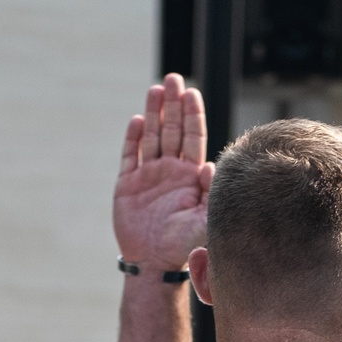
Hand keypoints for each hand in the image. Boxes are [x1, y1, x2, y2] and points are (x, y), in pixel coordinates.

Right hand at [113, 72, 214, 269]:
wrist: (154, 262)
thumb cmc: (184, 245)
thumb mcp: (204, 220)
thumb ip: (210, 194)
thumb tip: (214, 166)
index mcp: (190, 177)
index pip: (193, 139)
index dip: (193, 116)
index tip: (192, 93)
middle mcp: (171, 171)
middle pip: (173, 130)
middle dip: (174, 105)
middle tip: (174, 78)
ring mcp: (149, 175)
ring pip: (152, 137)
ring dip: (154, 113)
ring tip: (157, 89)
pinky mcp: (128, 184)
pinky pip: (130, 156)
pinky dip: (133, 138)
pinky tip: (137, 120)